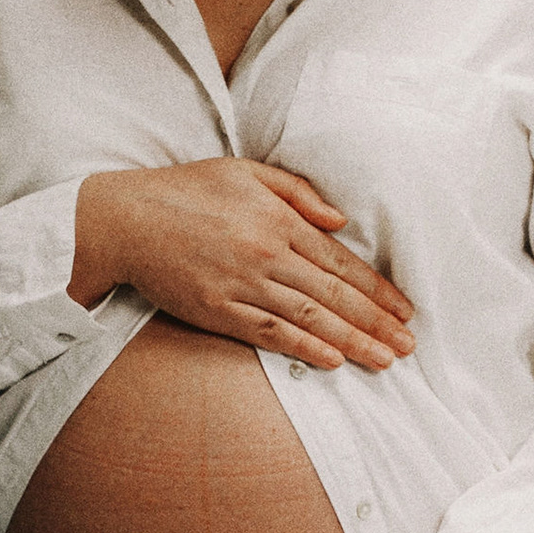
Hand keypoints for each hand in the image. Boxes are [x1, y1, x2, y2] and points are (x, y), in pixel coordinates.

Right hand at [70, 159, 414, 371]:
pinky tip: (332, 361)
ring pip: (309, 318)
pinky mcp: (217, 310)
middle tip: (408, 346)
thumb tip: (340, 221)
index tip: (404, 310)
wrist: (125, 220)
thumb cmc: (185, 191)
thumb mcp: (245, 171)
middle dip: (376, 322)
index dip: (377, 289)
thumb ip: (297, 193)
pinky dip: (303, 348)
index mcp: (278, 219)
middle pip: (334, 294)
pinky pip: (269, 334)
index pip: (340, 261)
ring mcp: (242, 284)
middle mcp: (266, 253)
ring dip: (352, 341)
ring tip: (384, 360)